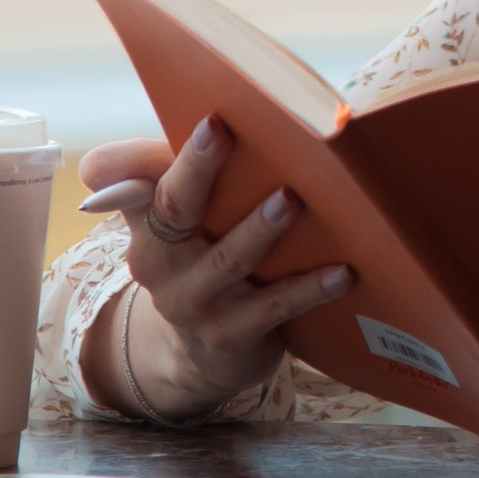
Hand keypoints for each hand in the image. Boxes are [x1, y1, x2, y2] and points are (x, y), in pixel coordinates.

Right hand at [73, 115, 352, 425]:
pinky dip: (308, 287)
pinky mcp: (232, 334)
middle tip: (223, 133)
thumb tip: (167, 133)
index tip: (195, 119)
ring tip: (289, 199)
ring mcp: (196, 302)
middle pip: (175, 209)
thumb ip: (165, 179)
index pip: (137, 182)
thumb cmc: (196, 264)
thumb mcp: (173, 228)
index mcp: (147, 227)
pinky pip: (274, 306)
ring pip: (229, 258)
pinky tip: (341, 271)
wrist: (198, 358)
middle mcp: (161, 263)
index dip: (141, 154)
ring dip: (259, 228)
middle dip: (197, 169)